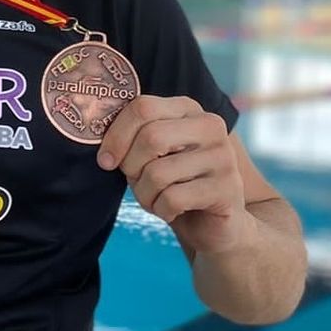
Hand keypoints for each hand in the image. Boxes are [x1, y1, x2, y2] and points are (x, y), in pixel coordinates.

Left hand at [96, 95, 251, 253]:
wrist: (214, 222)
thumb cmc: (172, 182)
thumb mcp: (149, 154)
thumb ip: (131, 139)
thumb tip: (102, 146)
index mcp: (187, 109)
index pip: (142, 107)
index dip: (116, 136)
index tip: (106, 160)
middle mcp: (210, 126)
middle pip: (151, 137)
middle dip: (131, 166)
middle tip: (135, 181)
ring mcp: (223, 157)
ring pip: (158, 172)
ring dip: (144, 194)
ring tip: (153, 198)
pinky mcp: (227, 189)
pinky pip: (173, 198)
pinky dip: (161, 209)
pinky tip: (170, 210)